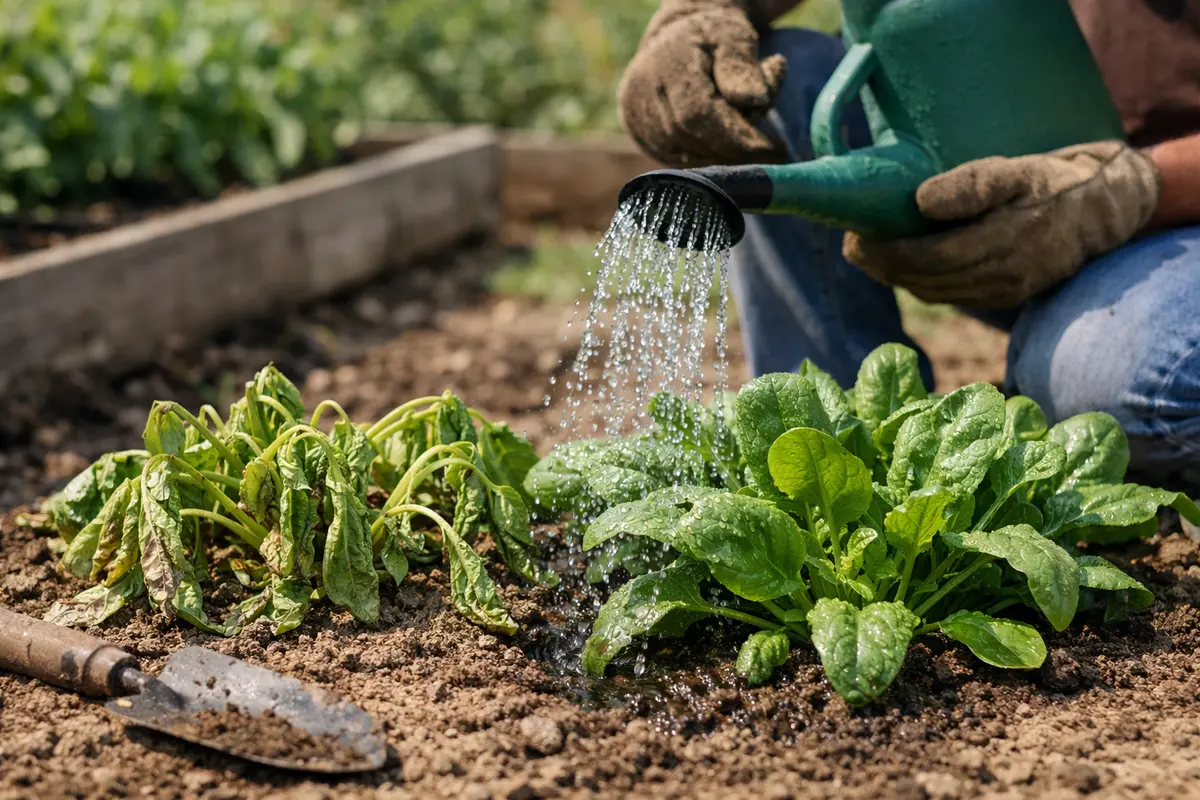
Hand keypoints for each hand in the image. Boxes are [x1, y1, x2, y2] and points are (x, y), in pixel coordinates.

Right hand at [618, 0, 788, 167]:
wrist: (676, 37)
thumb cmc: (713, 36)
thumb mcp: (735, 36)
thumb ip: (743, 65)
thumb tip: (756, 100)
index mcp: (667, 64)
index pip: (699, 114)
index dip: (736, 137)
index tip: (772, 148)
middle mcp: (642, 93)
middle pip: (692, 138)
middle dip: (734, 146)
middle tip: (765, 144)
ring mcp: (635, 116)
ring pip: (685, 154)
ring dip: (721, 152)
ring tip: (741, 131)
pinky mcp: (637, 132)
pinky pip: (676, 158)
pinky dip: (704, 155)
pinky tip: (720, 140)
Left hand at [843, 141, 1160, 308]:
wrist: (1104, 211)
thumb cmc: (1055, 182)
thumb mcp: (1018, 169)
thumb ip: (971, 185)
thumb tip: (920, 203)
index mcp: (1004, 241)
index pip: (929, 257)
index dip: (886, 254)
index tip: (853, 238)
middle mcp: (1003, 275)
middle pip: (925, 280)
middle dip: (882, 266)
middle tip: (852, 245)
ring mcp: (1005, 291)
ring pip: (935, 292)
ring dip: (897, 276)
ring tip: (868, 255)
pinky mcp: (1006, 298)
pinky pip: (952, 296)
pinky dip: (922, 282)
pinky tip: (903, 265)